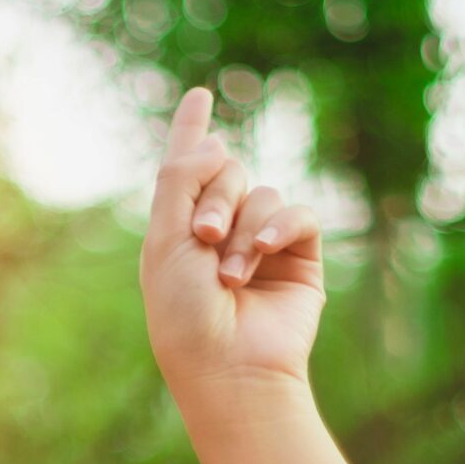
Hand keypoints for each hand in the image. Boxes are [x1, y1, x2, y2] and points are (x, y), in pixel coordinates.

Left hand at [139, 85, 325, 411]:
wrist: (228, 367)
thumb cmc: (185, 316)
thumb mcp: (165, 241)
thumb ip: (180, 179)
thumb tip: (217, 141)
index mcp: (179, 229)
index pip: (187, 169)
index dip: (192, 131)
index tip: (199, 96)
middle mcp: (221, 231)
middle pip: (227, 170)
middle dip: (215, 198)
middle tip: (204, 240)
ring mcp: (261, 243)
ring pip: (262, 194)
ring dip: (244, 231)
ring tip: (230, 277)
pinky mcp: (299, 257)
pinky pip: (297, 213)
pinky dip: (280, 226)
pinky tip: (265, 252)